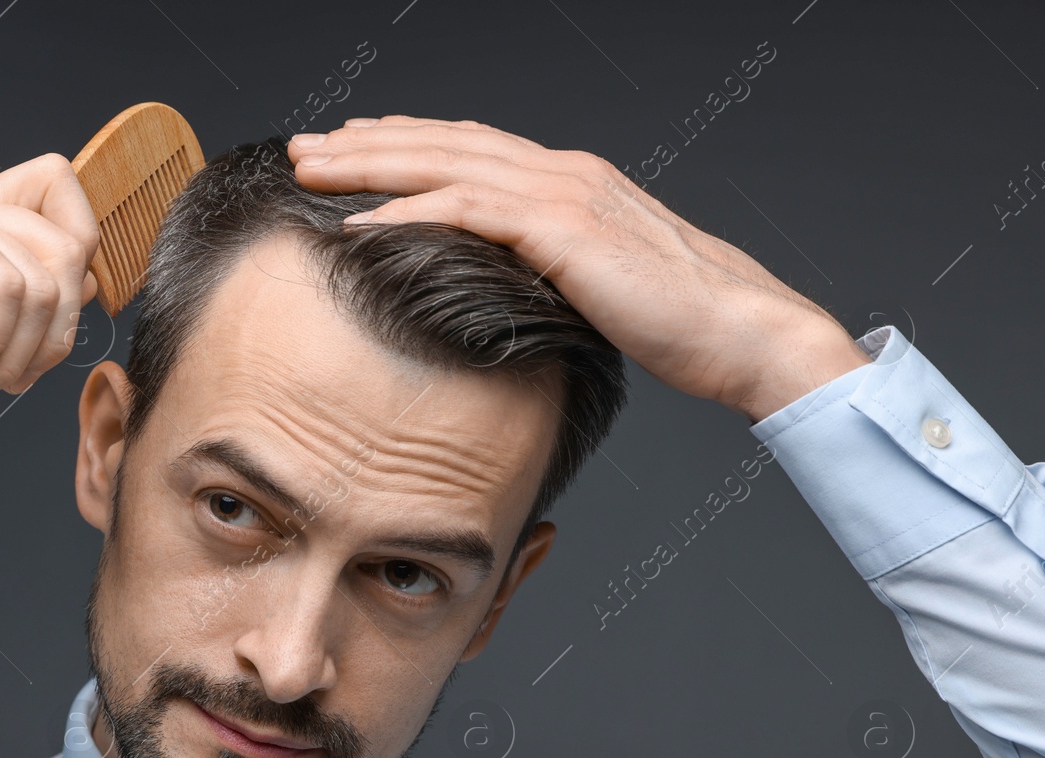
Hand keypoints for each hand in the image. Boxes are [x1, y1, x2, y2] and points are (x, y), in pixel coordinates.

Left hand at [286, 116, 867, 421]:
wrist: (741, 329)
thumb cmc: (679, 320)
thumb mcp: (600, 282)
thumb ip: (552, 268)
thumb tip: (507, 285)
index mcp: (570, 181)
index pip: (469, 148)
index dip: (405, 142)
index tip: (352, 146)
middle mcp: (562, 173)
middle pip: (443, 144)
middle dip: (366, 143)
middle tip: (304, 147)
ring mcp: (563, 195)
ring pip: (443, 166)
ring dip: (369, 167)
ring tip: (311, 171)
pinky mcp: (563, 231)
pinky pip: (467, 214)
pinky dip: (408, 215)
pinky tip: (360, 226)